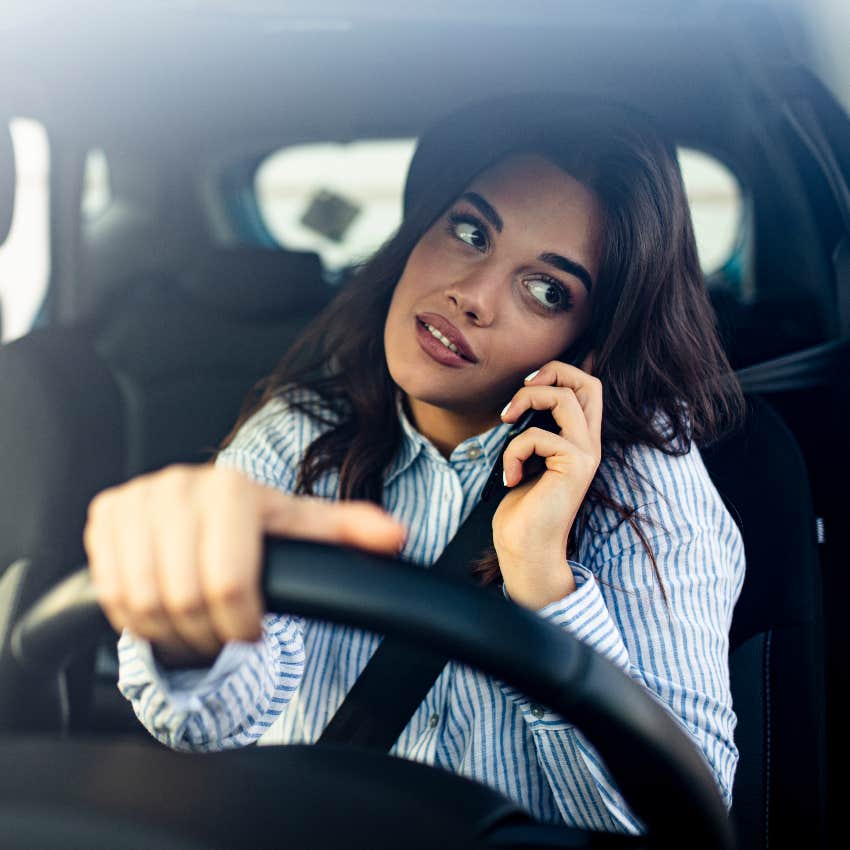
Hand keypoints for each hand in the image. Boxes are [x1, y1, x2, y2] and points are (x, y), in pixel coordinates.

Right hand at [85, 465, 405, 666]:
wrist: (199, 506)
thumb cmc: (256, 523)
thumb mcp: (302, 527)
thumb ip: (349, 531)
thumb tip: (397, 536)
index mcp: (230, 489)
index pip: (227, 584)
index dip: (242, 625)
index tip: (254, 632)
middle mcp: (176, 486)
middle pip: (183, 599)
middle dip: (207, 634)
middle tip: (224, 633)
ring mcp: (135, 499)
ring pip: (142, 603)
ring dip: (171, 633)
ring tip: (197, 625)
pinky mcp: (104, 514)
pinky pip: (110, 594)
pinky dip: (137, 619)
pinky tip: (165, 609)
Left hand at [492, 355, 601, 609]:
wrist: (525, 550)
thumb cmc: (522, 508)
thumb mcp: (528, 458)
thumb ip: (535, 430)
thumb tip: (521, 400)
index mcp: (580, 439)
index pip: (588, 387)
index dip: (559, 372)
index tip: (526, 385)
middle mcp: (589, 444)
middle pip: (588, 383)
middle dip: (551, 372)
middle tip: (521, 389)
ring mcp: (585, 455)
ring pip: (565, 398)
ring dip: (526, 401)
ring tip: (505, 422)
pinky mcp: (574, 467)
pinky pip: (537, 436)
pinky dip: (513, 450)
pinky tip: (509, 477)